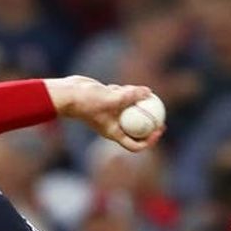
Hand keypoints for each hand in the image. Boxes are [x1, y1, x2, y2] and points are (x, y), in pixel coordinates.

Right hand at [47, 75, 164, 151]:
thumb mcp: (112, 98)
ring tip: (142, 93)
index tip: (158, 130)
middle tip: (161, 115)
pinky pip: (120, 99)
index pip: (135, 145)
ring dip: (136, 103)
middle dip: (149, 124)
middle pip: (136, 130)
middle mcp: (113, 126)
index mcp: (114, 133)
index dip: (149, 141)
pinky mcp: (106, 103)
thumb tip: (149, 91)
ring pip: (129, 111)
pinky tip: (121, 86)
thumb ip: (131, 95)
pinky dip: (124, 93)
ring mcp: (110, 114)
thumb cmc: (87, 101)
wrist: (69, 94)